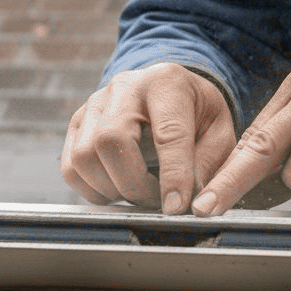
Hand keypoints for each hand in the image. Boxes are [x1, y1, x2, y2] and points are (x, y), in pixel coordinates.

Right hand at [60, 63, 234, 212]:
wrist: (169, 89)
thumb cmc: (197, 112)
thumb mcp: (219, 132)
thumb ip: (209, 166)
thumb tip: (192, 205)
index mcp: (167, 83)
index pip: (168, 134)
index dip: (173, 176)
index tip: (176, 208)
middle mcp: (124, 87)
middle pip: (111, 141)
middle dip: (133, 184)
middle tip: (156, 201)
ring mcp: (94, 103)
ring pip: (84, 156)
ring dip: (110, 189)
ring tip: (137, 193)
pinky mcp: (78, 122)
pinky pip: (70, 166)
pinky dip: (91, 189)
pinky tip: (116, 189)